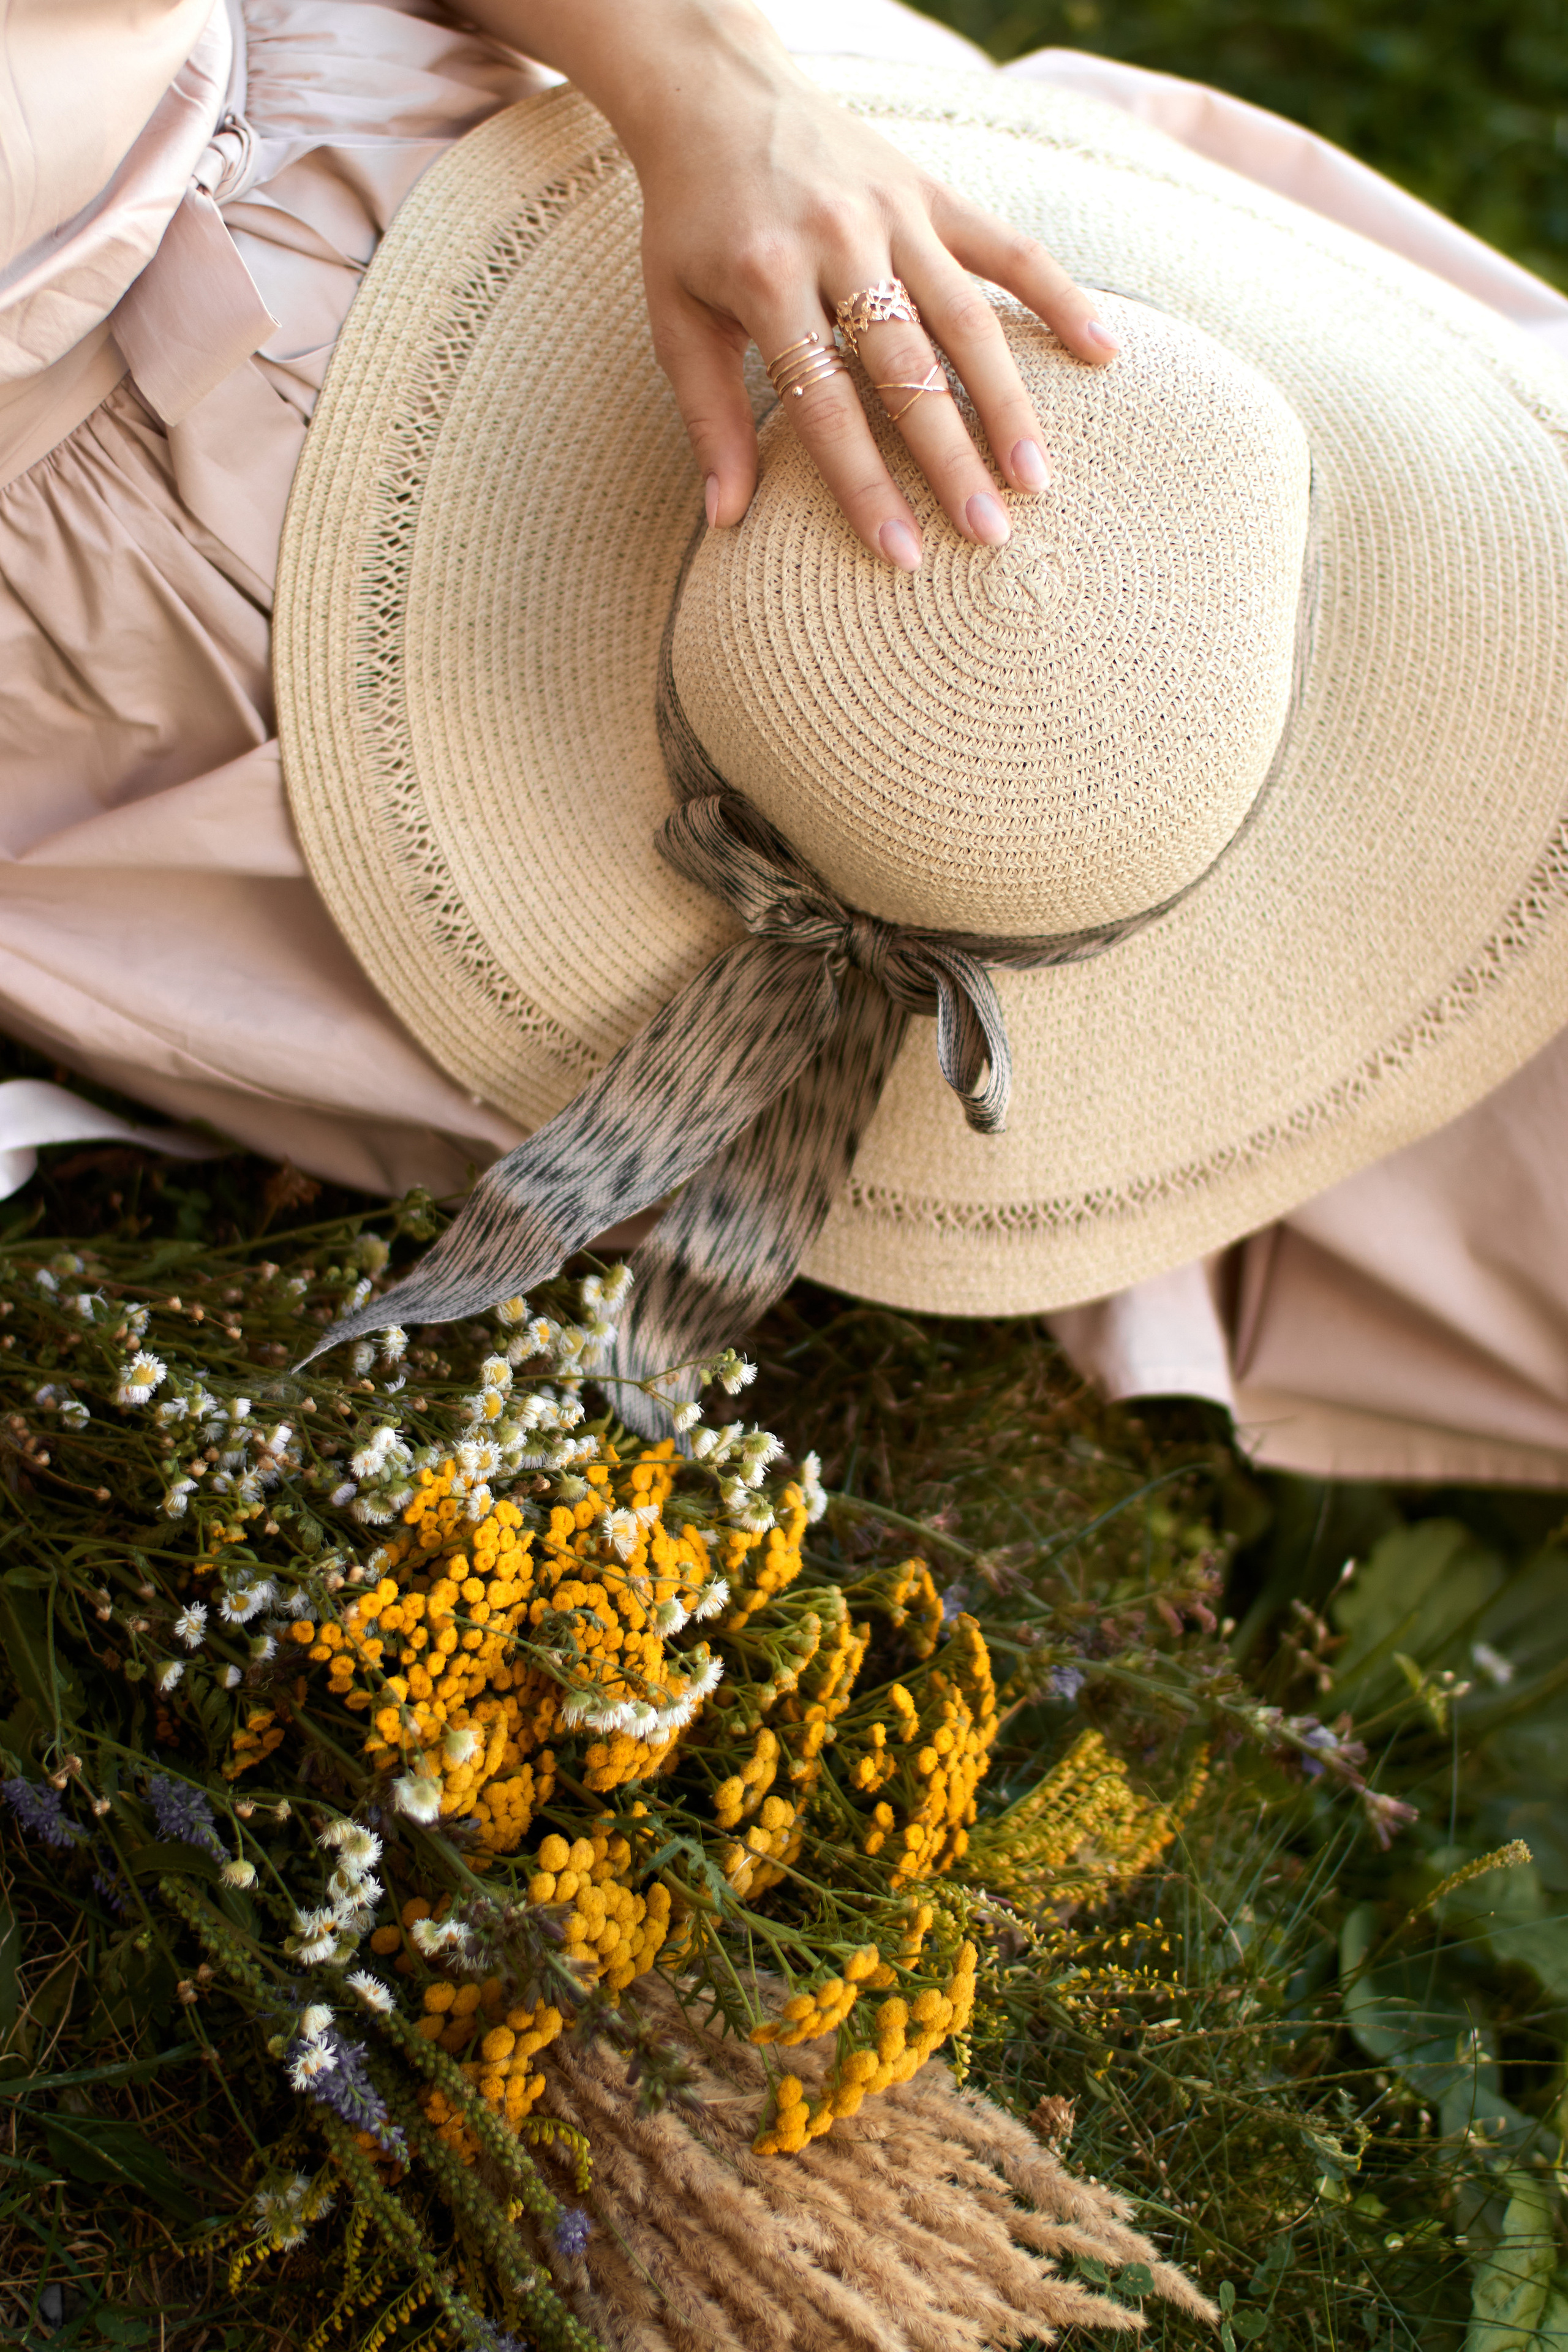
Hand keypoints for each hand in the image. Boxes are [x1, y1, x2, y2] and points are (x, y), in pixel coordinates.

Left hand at [467, 0, 1117, 567]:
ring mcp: (894, 211)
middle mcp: (839, 242)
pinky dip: (1059, 294)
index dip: (867, 487)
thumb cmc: (691, 221)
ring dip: (1007, 401)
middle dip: (951, 460)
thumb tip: (725, 521)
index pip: (827, 407)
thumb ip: (707, 418)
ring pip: (966, 318)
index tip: (903, 554)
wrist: (712, 91)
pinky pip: (1007, 245)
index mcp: (767, 280)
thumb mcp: (675, 316)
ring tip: (1037, 478)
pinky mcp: (931, 188)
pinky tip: (1103, 348)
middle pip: (908, 370)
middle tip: (989, 533)